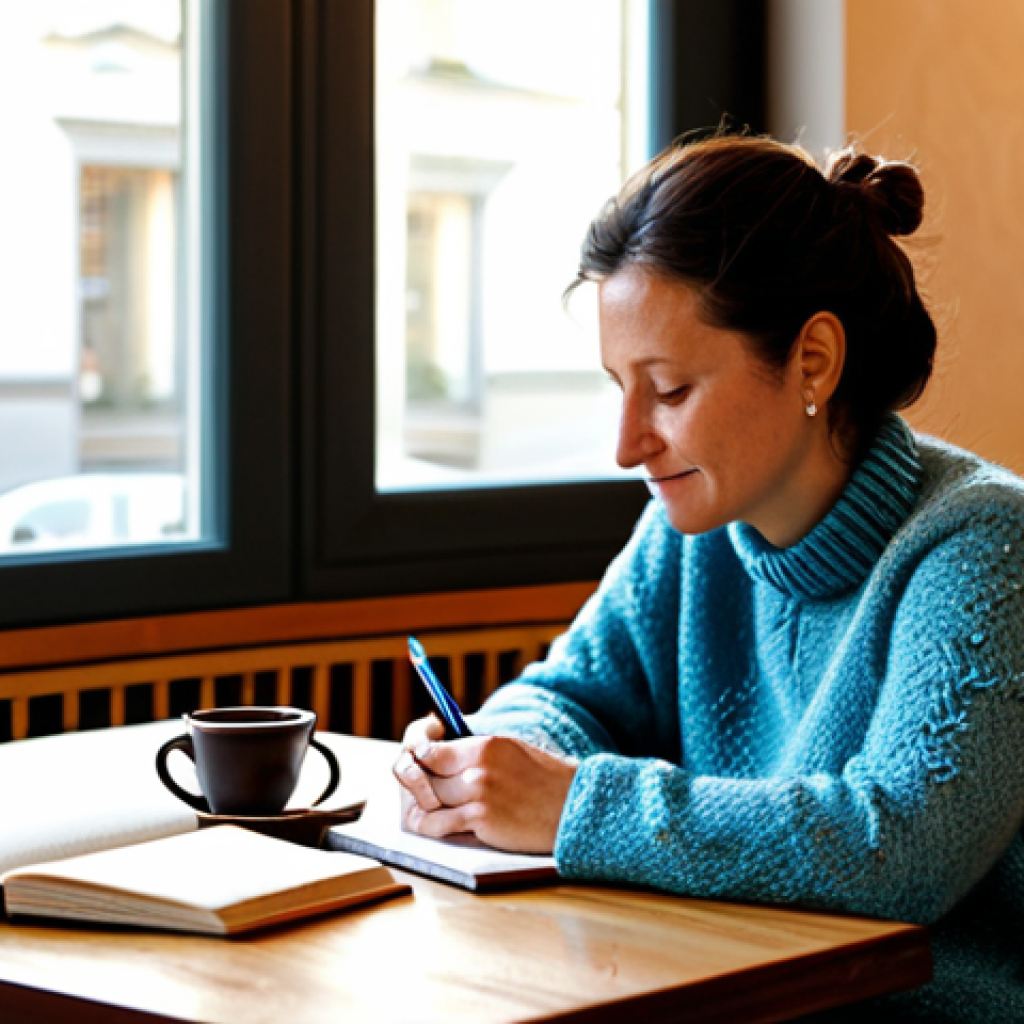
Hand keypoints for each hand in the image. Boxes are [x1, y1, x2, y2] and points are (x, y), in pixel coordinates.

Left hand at [394, 728, 576, 854]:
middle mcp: (477, 767)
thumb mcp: (509, 750)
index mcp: (484, 745)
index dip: (420, 761)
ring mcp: (478, 794)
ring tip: (425, 811)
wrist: (572, 807)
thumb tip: (438, 754)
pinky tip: (435, 827)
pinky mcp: (481, 820)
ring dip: (424, 808)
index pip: (431, 750)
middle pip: (425, 776)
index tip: (417, 768)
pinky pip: (439, 825)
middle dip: (419, 786)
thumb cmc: (543, 779)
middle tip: (419, 794)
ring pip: (429, 800)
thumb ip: (475, 752)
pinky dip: (432, 828)